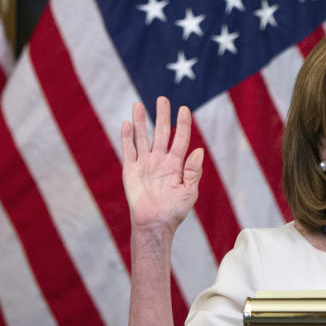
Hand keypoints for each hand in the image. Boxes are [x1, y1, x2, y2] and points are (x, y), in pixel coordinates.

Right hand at [121, 96, 203, 235]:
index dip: (182, 124)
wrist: (154, 227)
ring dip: (140, 122)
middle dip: (162, 116)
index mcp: (176, 164)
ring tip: (138, 104)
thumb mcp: (189, 192)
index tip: (184, 109)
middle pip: (161, 133)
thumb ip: (193, 171)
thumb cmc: (174, 212)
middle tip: (162, 99)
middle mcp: (160, 160)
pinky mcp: (130, 171)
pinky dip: (127, 138)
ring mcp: (144, 164)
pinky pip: (129, 151)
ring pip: (142, 138)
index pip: (180, 139)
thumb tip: (199, 150)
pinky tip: (126, 124)